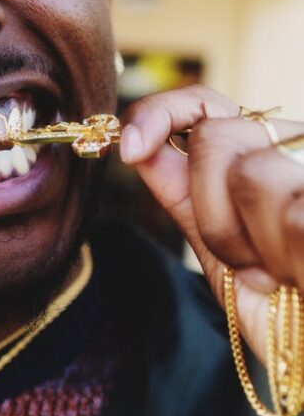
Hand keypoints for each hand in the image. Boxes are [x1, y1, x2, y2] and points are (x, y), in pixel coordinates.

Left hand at [120, 85, 303, 366]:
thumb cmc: (285, 311)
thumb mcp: (222, 252)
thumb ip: (185, 196)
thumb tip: (138, 148)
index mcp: (268, 153)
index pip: (206, 105)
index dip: (159, 115)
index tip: (128, 150)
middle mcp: (301, 148)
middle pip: (216, 140)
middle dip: (210, 211)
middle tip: (245, 261)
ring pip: (251, 175)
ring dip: (250, 244)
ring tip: (281, 274)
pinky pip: (292, 215)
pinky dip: (286, 259)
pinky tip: (303, 279)